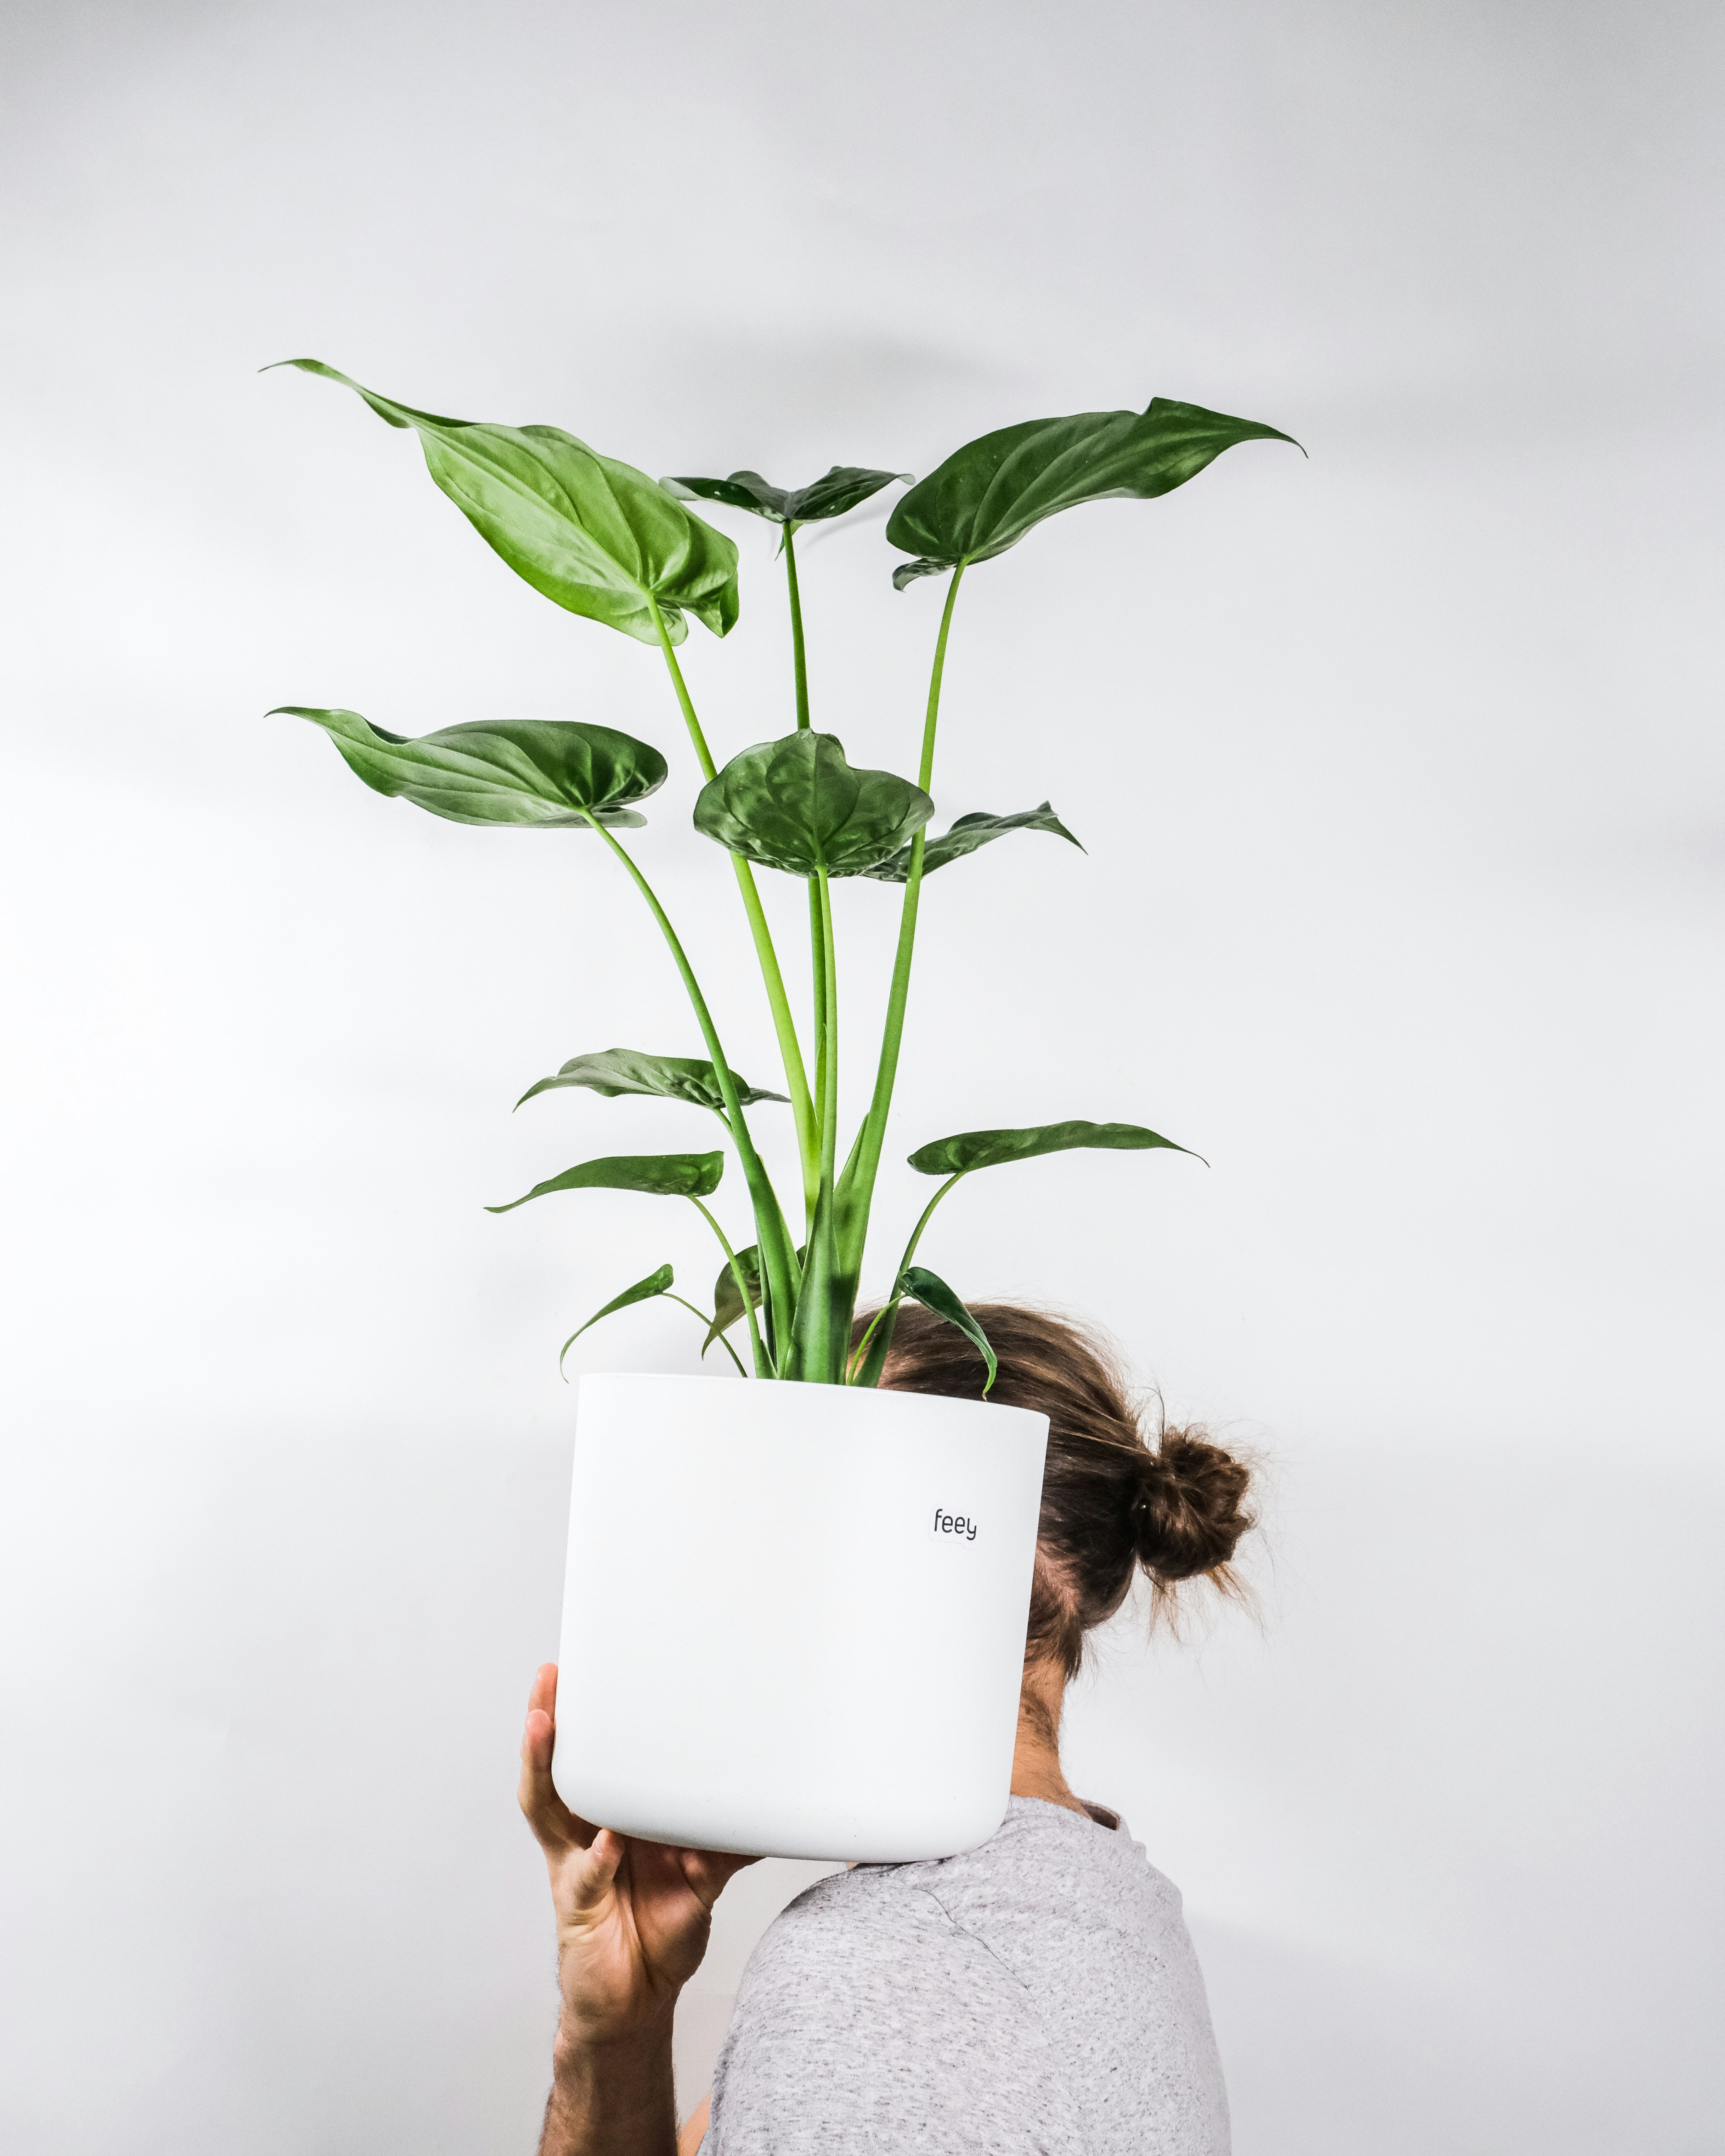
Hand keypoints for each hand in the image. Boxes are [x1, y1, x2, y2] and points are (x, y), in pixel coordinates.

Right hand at [518, 1663, 757, 2051]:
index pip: (587, 1761)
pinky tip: (607, 1841)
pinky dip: (596, 1858)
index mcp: (610, 1820)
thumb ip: (725, 1846)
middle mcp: (584, 1837)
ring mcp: (576, 1869)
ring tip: (543, 1725)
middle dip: (544, 1724)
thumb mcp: (702, 1881)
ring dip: (543, 1767)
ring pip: (550, 1811)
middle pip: (554, 1772)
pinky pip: (586, 1876)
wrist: (636, 2003)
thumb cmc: (658, 1933)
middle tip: (548, 1680)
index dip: (576, 1720)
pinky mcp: (576, 1910)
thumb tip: (769, 1813)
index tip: (577, 1672)